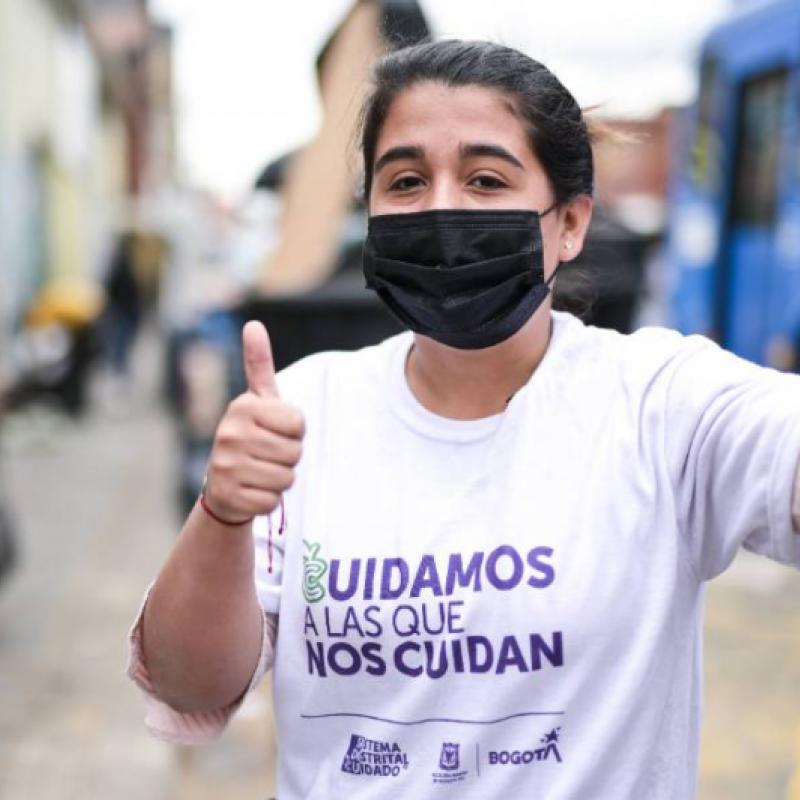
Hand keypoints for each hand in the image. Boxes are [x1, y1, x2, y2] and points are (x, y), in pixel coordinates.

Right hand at [204, 321, 303, 521]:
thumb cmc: (252, 436)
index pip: (299, 424)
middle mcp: (229, 433)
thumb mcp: (258, 400)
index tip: (275, 431)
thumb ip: (259, 364)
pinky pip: (272, 501)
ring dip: (280, 479)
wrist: (223, 483)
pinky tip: (252, 490)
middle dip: (289, 457)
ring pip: (286, 478)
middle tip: (267, 454)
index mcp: (242, 407)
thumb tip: (254, 324)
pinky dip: (268, 499)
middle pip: (294, 452)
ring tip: (260, 471)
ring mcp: (226, 466)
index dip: (294, 432)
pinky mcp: (228, 496)